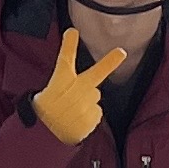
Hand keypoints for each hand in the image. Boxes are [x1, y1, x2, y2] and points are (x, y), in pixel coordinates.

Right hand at [28, 28, 126, 144]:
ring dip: (87, 100)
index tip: (73, 31)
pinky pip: (96, 110)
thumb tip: (88, 85)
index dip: (70, 43)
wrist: (48, 136)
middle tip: (121, 52)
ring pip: (94, 95)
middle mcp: (76, 89)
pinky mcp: (93, 116)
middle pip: (96, 74)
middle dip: (110, 61)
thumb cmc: (46, 112)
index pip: (65, 58)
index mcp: (60, 80)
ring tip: (72, 110)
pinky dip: (89, 114)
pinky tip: (77, 118)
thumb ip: (66, 85)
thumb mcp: (46, 93)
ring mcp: (86, 103)